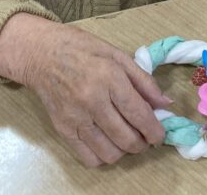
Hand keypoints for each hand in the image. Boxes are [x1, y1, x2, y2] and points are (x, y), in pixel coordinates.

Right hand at [0, 14, 169, 166]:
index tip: (159, 134)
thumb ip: (144, 81)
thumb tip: (165, 104)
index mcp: (109, 77)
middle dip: (143, 143)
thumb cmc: (82, 49)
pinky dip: (103, 156)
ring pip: (110, 153)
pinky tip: (107, 143)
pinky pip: (88, 157)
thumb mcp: (117, 55)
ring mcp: (75, 117)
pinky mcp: (62, 129)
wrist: (41, 53)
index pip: (139, 114)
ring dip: (124, 151)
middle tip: (145, 136)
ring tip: (126, 138)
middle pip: (127, 138)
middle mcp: (92, 100)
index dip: (154, 130)